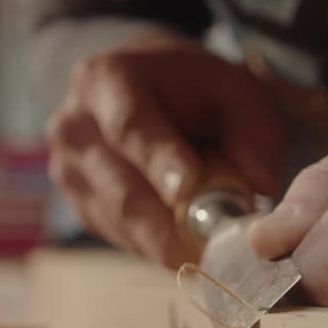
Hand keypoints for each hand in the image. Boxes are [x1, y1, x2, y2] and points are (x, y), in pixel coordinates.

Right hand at [45, 34, 283, 267]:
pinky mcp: (79, 206)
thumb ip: (251, 131)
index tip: (187, 191)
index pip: (128, 125)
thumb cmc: (191, 89)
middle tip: (217, 247)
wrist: (141, 92)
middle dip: (171, 225)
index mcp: (105, 79)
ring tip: (210, 247)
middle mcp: (74, 126)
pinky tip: (184, 238)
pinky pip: (120, 238)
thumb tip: (260, 185)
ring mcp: (68, 171)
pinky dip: (157, 246)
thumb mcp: (232, 89)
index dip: (158, 160)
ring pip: (121, 222)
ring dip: (169, 242)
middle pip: (121, 188)